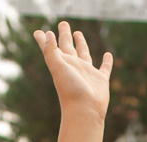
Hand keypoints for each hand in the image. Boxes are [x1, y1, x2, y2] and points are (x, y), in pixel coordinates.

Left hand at [36, 22, 112, 141]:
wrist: (84, 111)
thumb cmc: (70, 91)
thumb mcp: (57, 68)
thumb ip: (50, 51)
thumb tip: (47, 33)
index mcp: (62, 64)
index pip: (51, 48)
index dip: (44, 40)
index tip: (38, 32)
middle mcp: (73, 67)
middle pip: (68, 47)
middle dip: (65, 35)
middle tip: (63, 24)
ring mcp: (87, 73)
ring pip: (84, 54)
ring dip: (81, 44)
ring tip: (78, 33)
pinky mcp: (100, 80)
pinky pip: (104, 68)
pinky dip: (107, 61)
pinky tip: (108, 55)